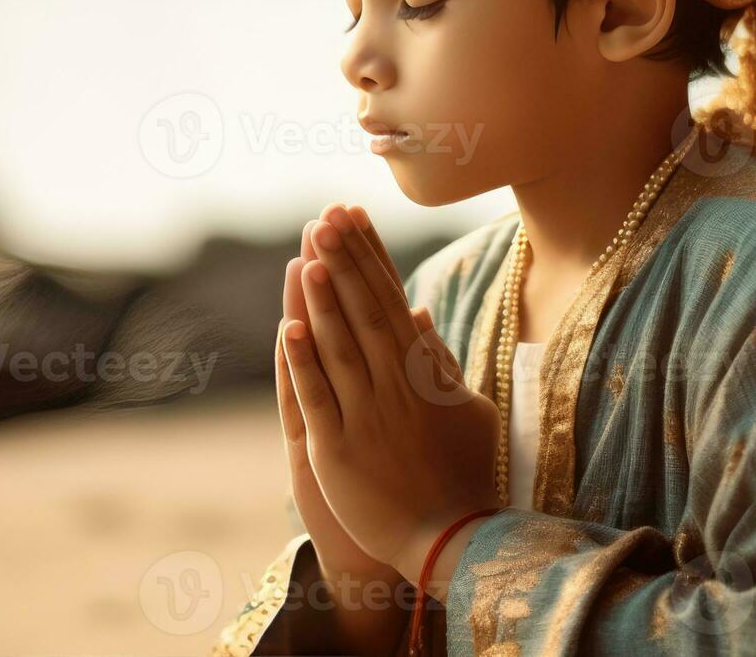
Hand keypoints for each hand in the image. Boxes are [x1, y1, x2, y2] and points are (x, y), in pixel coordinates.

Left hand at [282, 204, 501, 588]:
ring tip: (308, 254)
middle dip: (344, 262)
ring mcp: (366, 416)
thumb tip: (420, 312)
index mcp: (426, 373)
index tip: (353, 218)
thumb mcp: (466, 409)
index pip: (392, 300)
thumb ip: (441, 360)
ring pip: (340, 347)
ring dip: (324, 300)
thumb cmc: (465, 472)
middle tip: (325, 217)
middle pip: (365, 312)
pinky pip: (317, 398)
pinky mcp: (338, 450)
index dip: (370, 257)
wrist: (452, 538)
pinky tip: (288, 327)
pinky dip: (302, 363)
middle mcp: (396, 387)